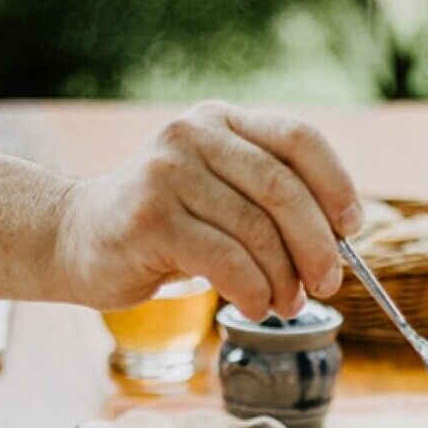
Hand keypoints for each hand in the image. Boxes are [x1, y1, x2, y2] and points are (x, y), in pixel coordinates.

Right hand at [55, 101, 361, 320]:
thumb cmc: (163, 226)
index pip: (299, 138)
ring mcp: (168, 173)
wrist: (76, 239)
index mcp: (221, 121)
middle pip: (284, 189)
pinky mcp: (150, 219)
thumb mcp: (217, 194)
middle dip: (317, 246)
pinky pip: (227, 261)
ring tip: (286, 306)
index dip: (336, 184)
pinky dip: (254, 292)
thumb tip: (338, 244)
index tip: (351, 228)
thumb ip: (267, 201)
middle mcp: (194, 134)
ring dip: (284, 279)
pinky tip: (255, 307)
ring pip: (257, 232)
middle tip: (328, 283)